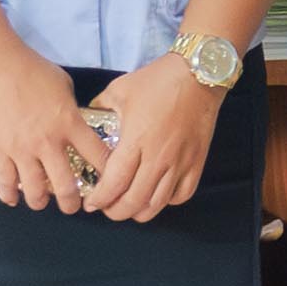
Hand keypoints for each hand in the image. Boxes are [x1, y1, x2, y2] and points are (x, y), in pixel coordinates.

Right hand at [0, 48, 112, 213]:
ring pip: (35, 191)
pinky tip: (13, 198)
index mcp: (70, 124)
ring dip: (41, 202)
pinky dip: (10, 194)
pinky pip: (5, 181)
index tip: (110, 185)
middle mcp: (48, 142)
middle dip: (72, 203)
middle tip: (74, 206)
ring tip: (42, 201)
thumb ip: (72, 111)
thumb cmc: (33, 70)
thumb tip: (77, 123)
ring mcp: (22, 149)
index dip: (109, 175)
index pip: (98, 157)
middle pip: (66, 186)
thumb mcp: (64, 87)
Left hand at [81, 49, 227, 225]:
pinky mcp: (197, 162)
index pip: (115, 183)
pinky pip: (182, 195)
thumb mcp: (120, 90)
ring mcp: (180, 162)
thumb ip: (100, 108)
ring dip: (140, 211)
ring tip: (129, 207)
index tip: (91, 203)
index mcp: (136, 140)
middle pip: (135, 201)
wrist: (199, 74)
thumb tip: (87, 120)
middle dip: (116, 211)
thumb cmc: (158, 80)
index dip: (100, 199)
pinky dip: (167, 202)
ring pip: (158, 204)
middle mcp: (158, 157)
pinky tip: (157, 194)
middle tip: (106, 208)